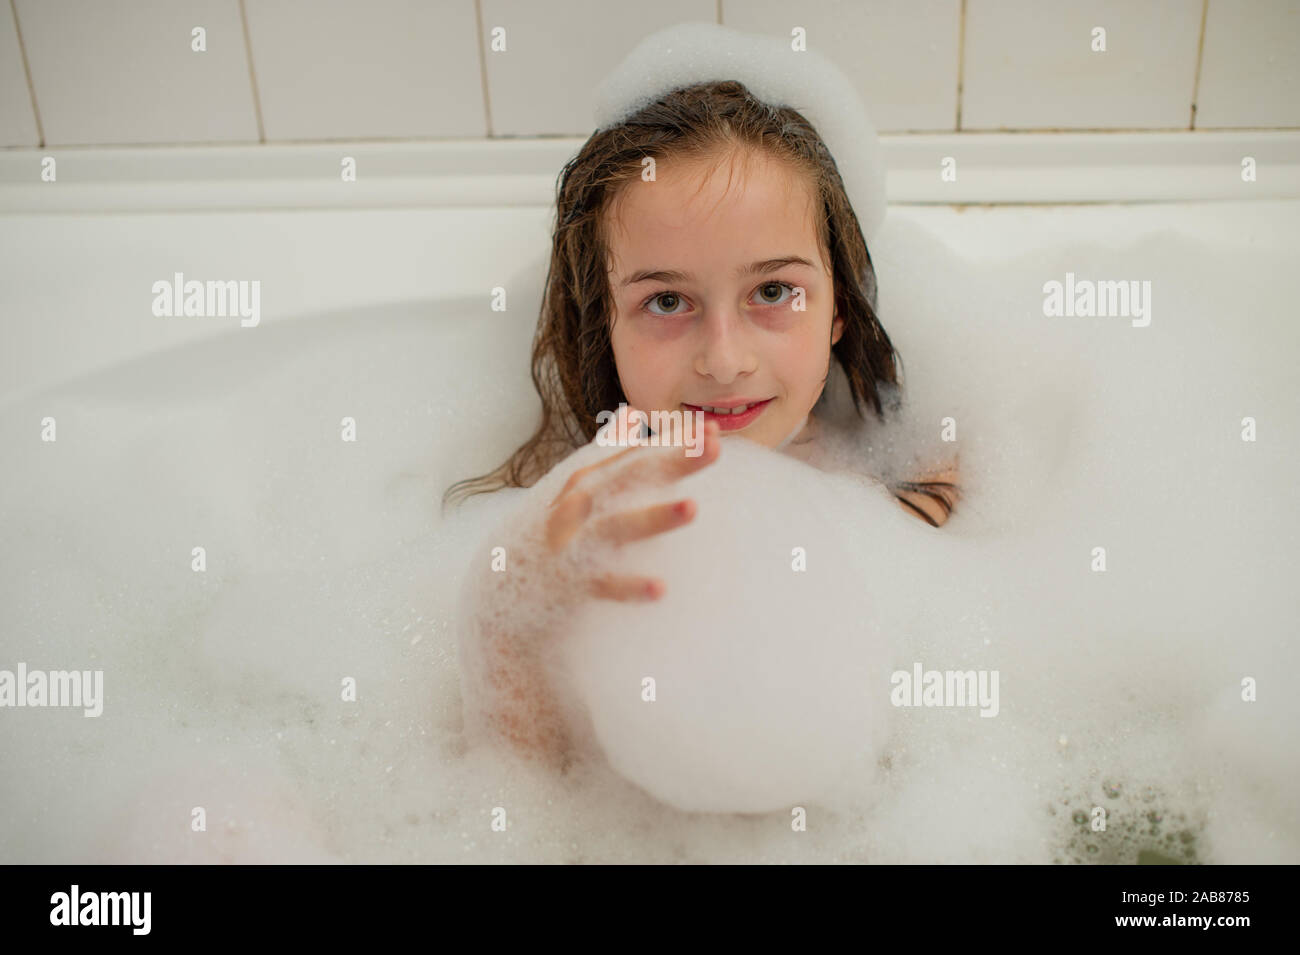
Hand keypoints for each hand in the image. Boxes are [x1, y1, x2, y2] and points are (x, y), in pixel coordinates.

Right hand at [544, 404, 720, 600]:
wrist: (501, 590)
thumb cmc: (550, 532)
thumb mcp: (574, 486)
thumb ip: (608, 451)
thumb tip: (632, 412)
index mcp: (587, 481)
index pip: (638, 454)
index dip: (676, 443)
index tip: (714, 431)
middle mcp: (579, 505)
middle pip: (632, 478)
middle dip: (673, 462)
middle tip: (714, 448)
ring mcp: (574, 543)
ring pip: (619, 526)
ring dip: (656, 517)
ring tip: (693, 508)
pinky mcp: (570, 583)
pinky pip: (605, 585)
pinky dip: (631, 586)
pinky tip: (662, 588)